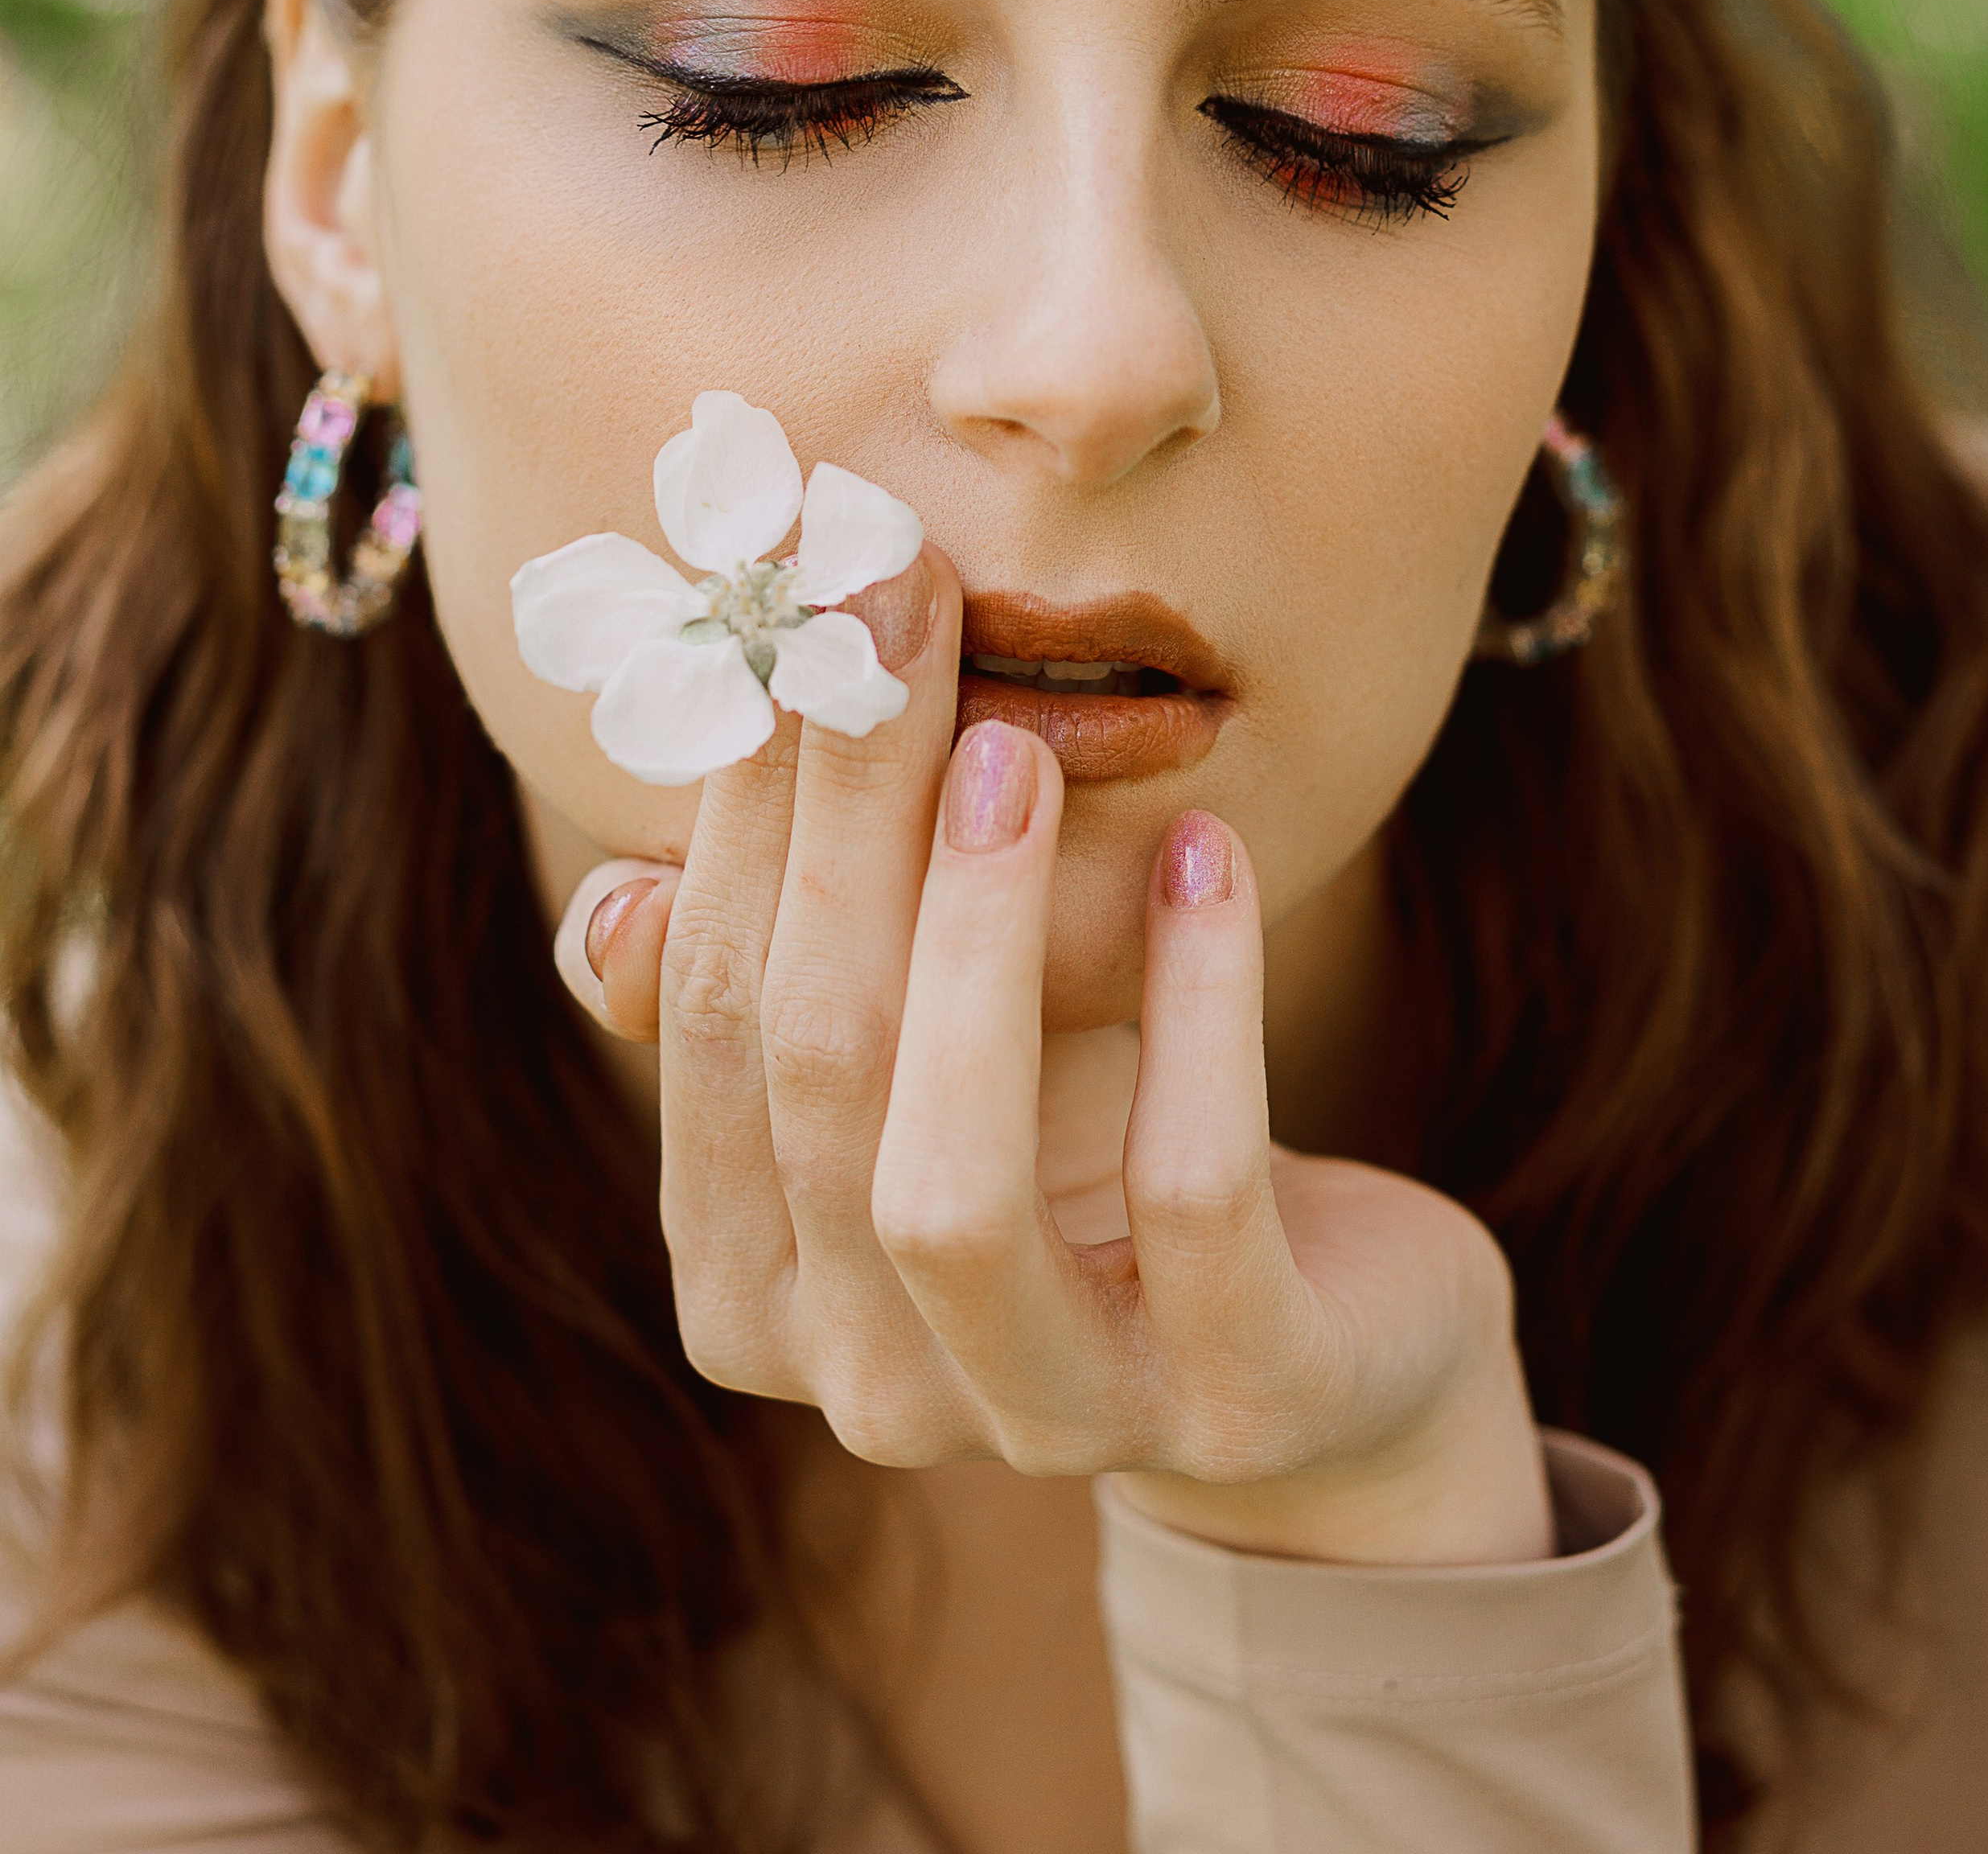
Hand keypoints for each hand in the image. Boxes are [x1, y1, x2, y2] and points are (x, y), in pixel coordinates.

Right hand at [555, 544, 1552, 1567]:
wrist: (1339, 1322)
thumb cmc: (1094, 1140)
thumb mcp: (924, 1043)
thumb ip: (776, 970)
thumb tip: (616, 905)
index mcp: (750, 1287)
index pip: (704, 1017)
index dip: (740, 801)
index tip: (796, 602)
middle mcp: (866, 1386)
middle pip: (818, 1075)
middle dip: (846, 818)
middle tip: (895, 607)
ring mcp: (1049, 1416)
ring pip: (948, 1190)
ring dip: (973, 940)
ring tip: (1013, 746)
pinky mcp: (1238, 1402)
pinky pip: (1192, 1195)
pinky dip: (1197, 1007)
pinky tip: (1207, 850)